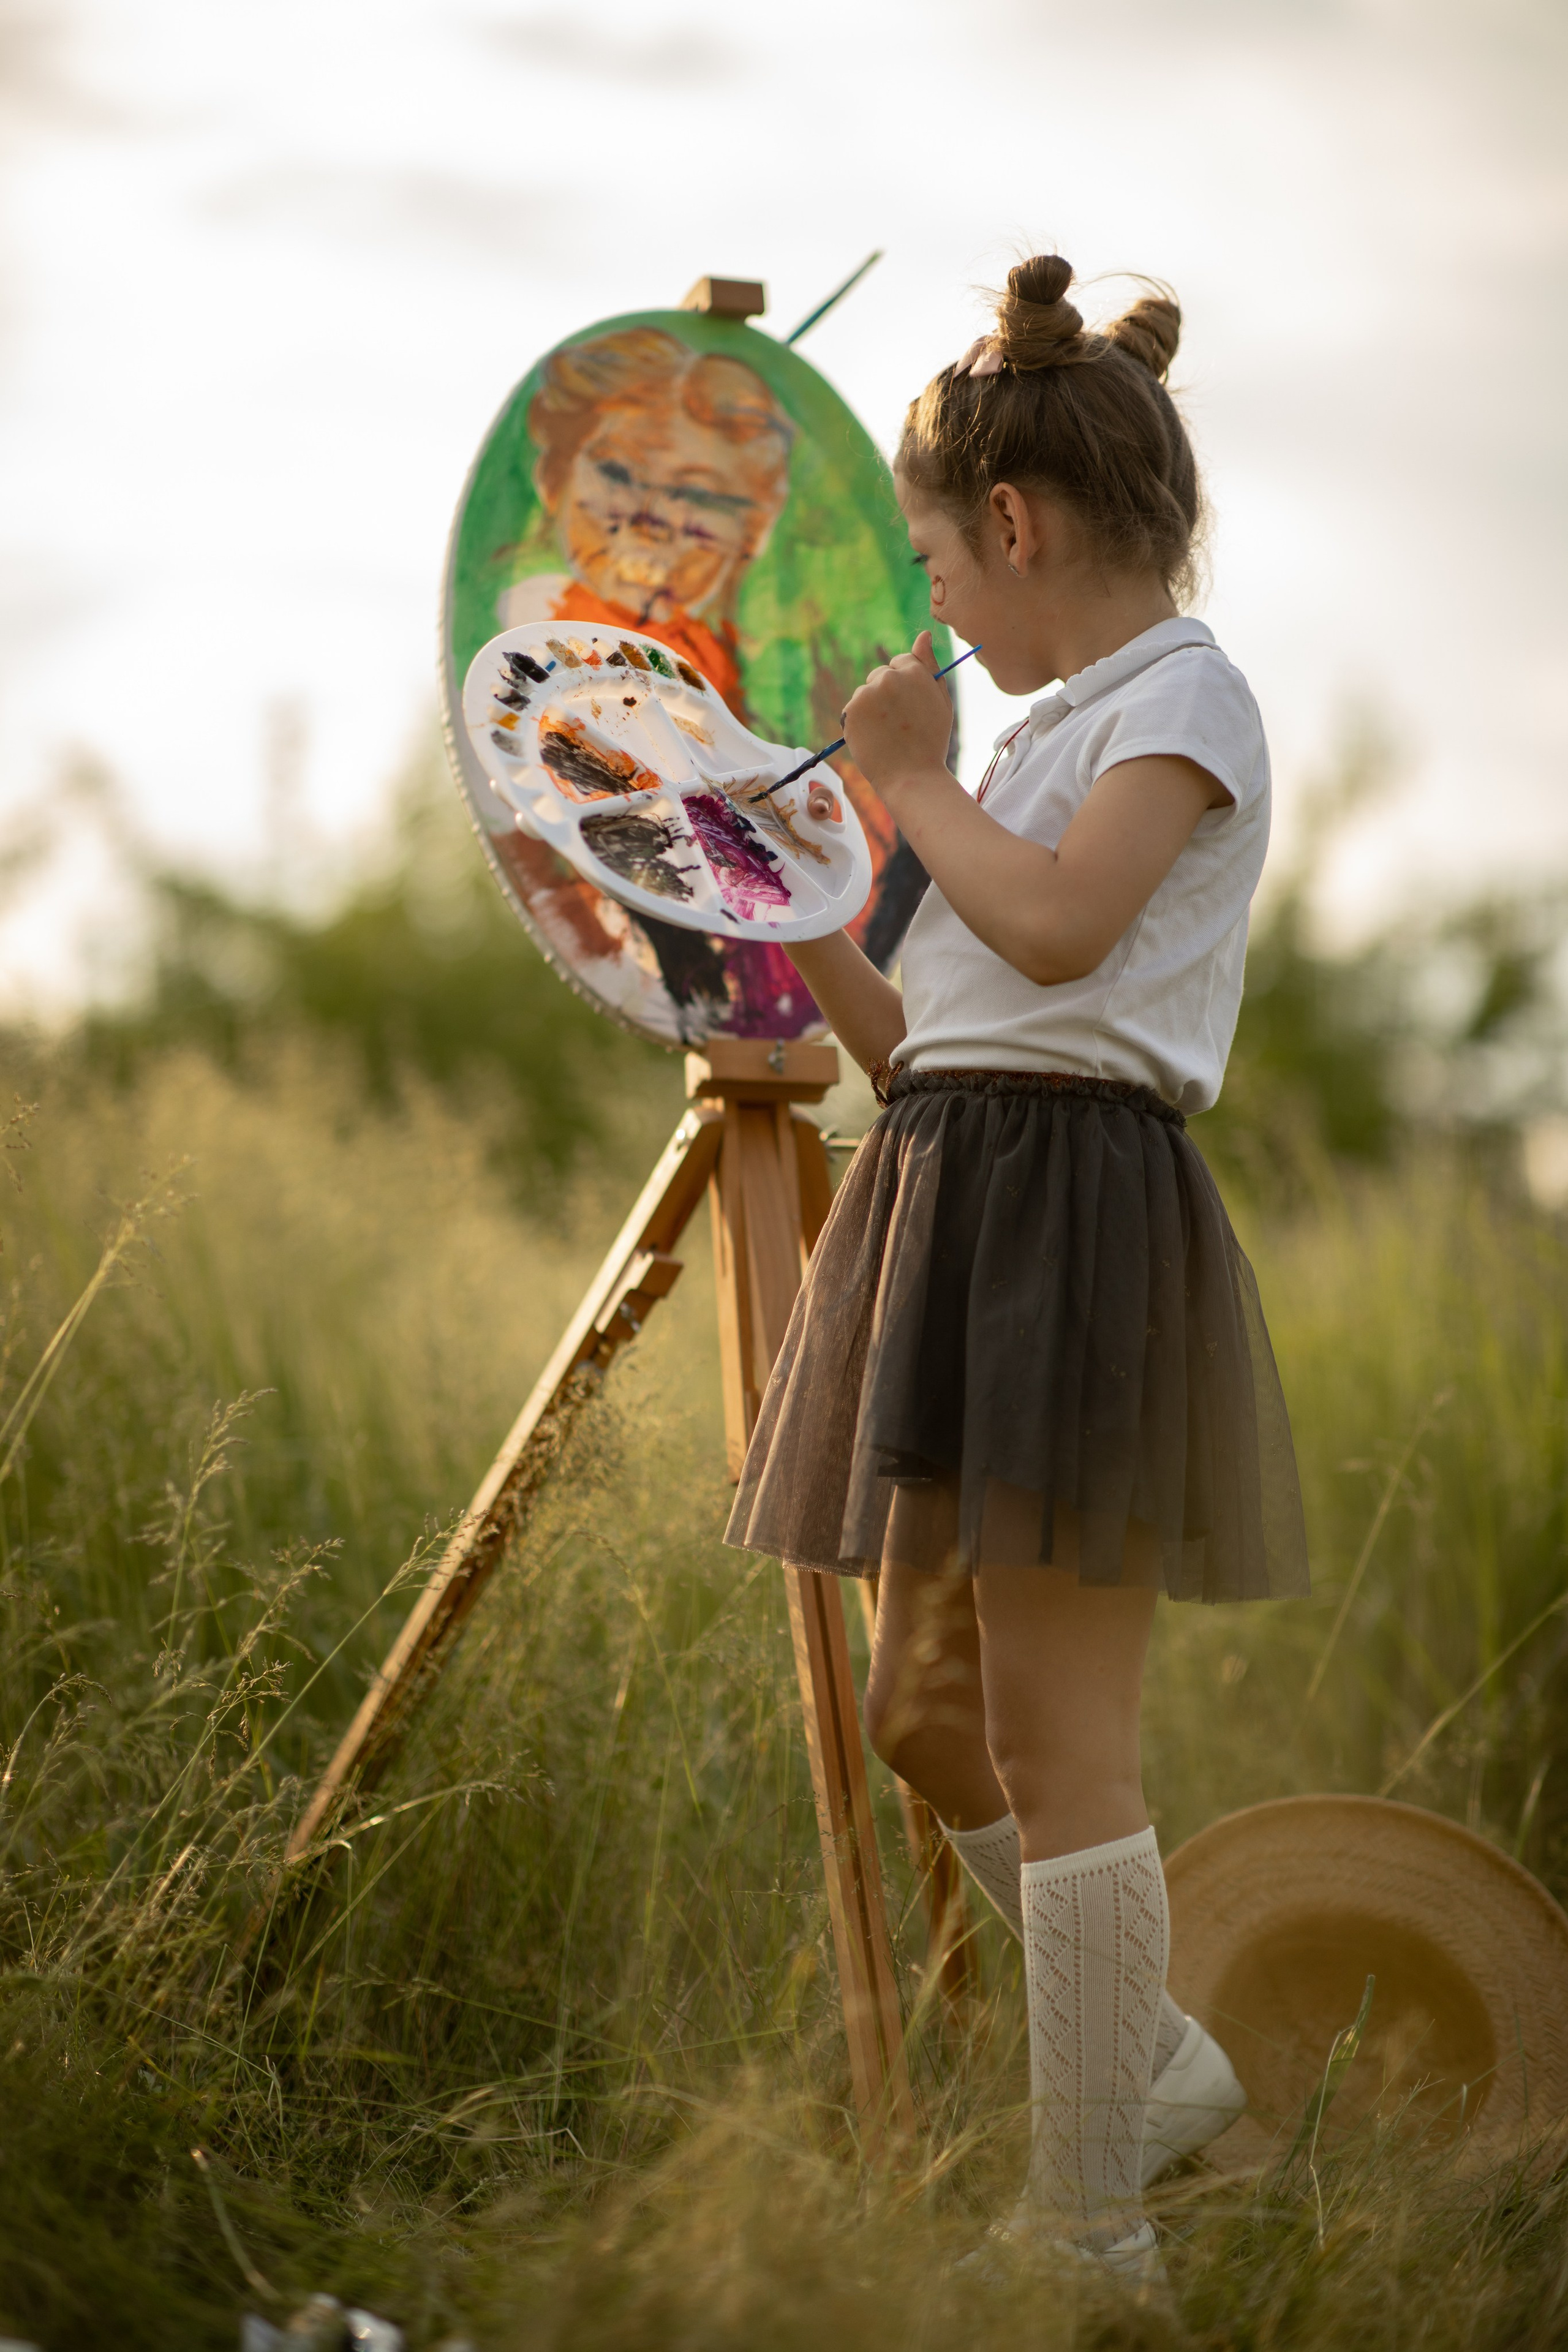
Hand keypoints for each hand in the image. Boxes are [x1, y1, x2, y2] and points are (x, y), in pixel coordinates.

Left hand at [842, 631, 952, 796]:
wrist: (912, 777)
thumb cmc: (931, 741)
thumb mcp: (940, 700)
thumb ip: (929, 665)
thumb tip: (923, 634)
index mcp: (914, 671)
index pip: (900, 662)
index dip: (905, 686)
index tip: (910, 707)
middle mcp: (889, 677)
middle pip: (880, 674)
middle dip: (886, 693)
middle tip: (900, 724)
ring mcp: (867, 693)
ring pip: (865, 691)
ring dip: (871, 708)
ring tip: (887, 733)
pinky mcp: (851, 710)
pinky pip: (853, 708)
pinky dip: (859, 722)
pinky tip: (874, 738)